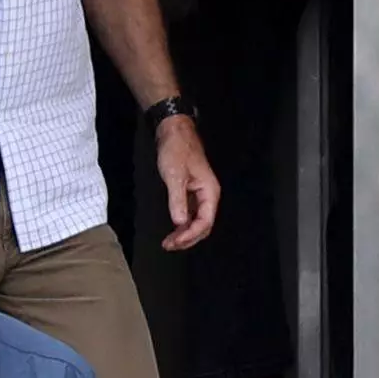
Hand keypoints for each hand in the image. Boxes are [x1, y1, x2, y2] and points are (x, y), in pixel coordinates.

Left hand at [153, 117, 219, 251]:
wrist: (174, 132)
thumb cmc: (177, 150)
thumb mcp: (175, 175)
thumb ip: (177, 200)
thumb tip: (180, 222)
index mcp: (209, 192)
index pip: (205, 221)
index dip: (190, 235)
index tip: (175, 242)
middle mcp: (208, 195)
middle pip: (203, 225)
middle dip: (187, 238)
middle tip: (169, 246)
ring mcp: (199, 194)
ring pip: (196, 220)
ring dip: (184, 233)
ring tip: (169, 242)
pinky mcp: (190, 191)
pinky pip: (189, 213)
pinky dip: (181, 223)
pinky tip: (172, 229)